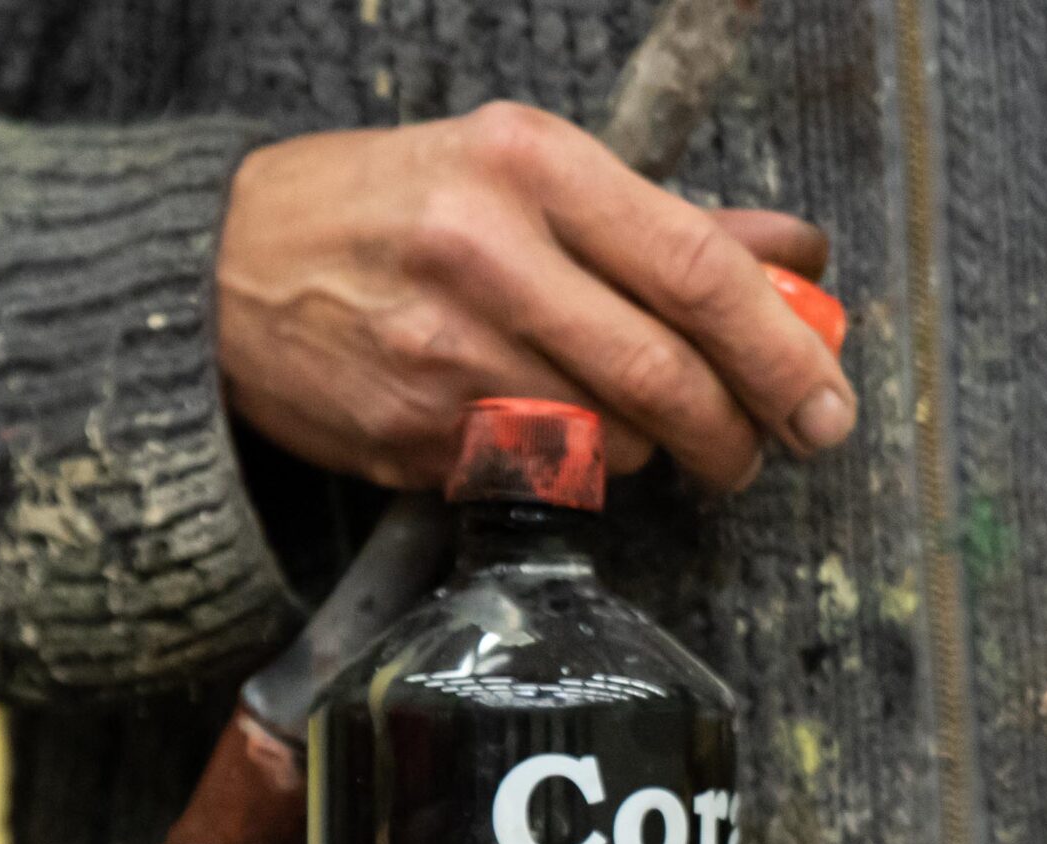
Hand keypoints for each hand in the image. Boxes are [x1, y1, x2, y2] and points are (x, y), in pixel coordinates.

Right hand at [216, 102, 855, 492]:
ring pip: (613, 439)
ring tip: (630, 419)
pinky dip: (576, 471)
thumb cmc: (391, 211)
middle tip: (765, 450)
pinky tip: (553, 436)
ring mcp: (445, 354)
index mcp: (529, 164)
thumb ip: (667, 220)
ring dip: (652, 449)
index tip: (828, 403)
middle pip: (667, 373)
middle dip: (741, 432)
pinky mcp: (415, 436)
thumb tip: (798, 262)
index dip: (780, 349)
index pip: (696, 268)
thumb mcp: (522, 172)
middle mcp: (488, 252)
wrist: (218, 273)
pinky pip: (543, 476)